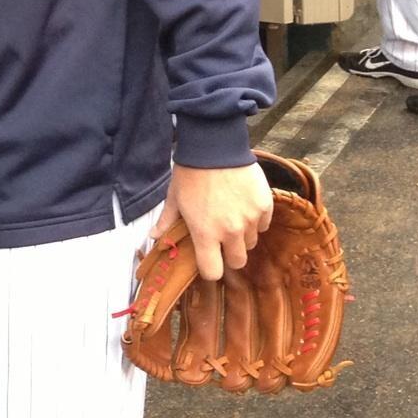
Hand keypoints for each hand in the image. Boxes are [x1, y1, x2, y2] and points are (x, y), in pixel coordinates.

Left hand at [159, 162, 274, 281]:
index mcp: (205, 233)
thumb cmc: (190, 173)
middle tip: (221, 237)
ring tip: (231, 215)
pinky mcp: (264, 206)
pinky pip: (263, 224)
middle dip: (229, 253)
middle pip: (237, 261)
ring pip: (251, 242)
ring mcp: (250, 219)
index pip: (212, 272)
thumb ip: (167, 222)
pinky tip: (244, 204)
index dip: (210, 267)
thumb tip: (153, 237)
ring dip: (242, 235)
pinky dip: (255, 219)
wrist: (215, 146)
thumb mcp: (174, 198)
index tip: (208, 257)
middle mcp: (230, 231)